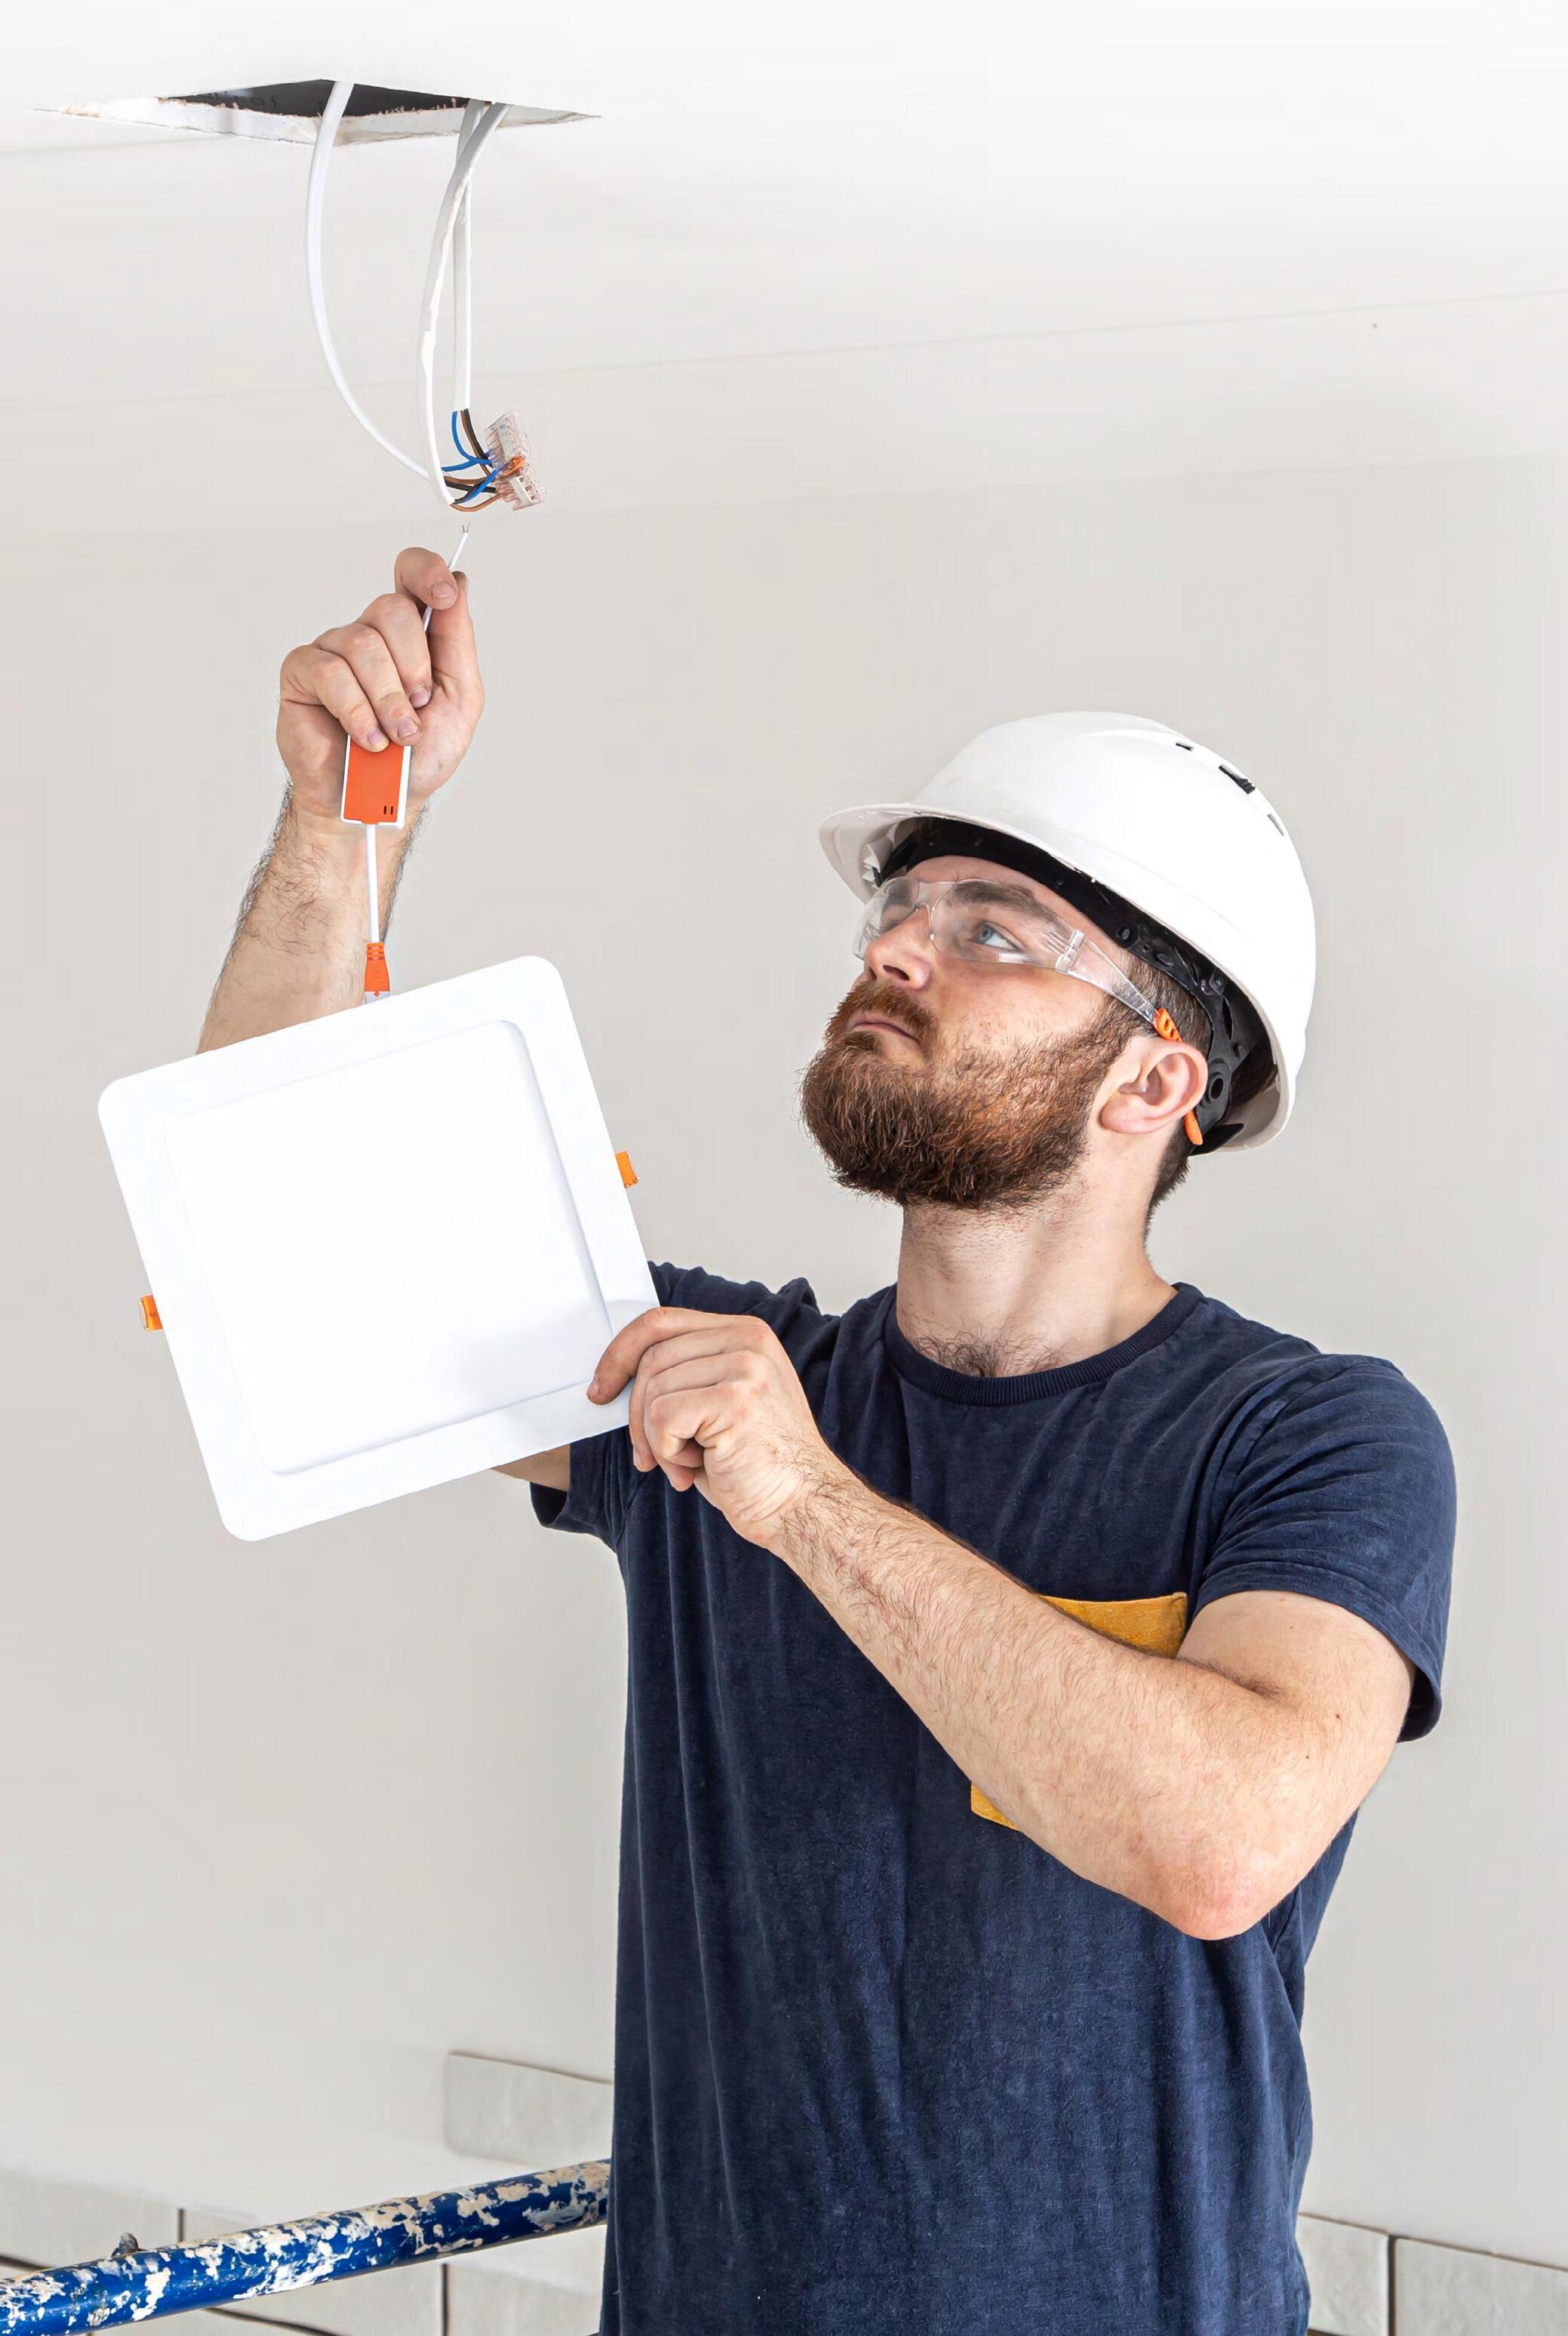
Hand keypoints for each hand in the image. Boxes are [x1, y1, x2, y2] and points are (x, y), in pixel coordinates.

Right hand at [276, 547, 484, 822]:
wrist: (381, 804)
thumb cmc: (418, 757)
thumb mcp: (459, 701)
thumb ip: (458, 642)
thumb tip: (458, 584)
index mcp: (410, 634)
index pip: (412, 573)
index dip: (427, 572)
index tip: (444, 596)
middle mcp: (369, 634)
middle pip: (392, 609)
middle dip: (413, 667)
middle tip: (418, 709)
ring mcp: (333, 650)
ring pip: (362, 645)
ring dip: (387, 700)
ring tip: (393, 737)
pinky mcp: (302, 673)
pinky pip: (331, 673)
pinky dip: (357, 712)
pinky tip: (366, 739)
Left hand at [589, 1308, 849, 1547]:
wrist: (803, 1506)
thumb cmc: (757, 1465)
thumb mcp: (720, 1404)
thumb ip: (686, 1376)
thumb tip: (617, 1377)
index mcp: (746, 1333)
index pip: (662, 1323)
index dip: (620, 1353)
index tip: (602, 1388)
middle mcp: (748, 1340)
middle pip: (651, 1357)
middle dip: (637, 1414)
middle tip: (650, 1456)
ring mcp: (745, 1367)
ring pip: (653, 1389)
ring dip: (656, 1440)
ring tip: (688, 1464)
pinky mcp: (735, 1399)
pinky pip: (662, 1417)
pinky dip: (666, 1452)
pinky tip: (697, 1468)